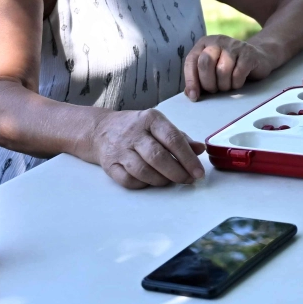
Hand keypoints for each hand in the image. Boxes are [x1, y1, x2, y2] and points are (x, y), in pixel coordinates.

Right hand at [89, 107, 204, 187]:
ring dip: (161, 180)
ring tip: (170, 181)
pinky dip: (143, 184)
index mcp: (151, 119)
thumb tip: (200, 149)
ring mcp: (120, 149)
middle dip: (177, 172)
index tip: (198, 172)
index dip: (188, 158)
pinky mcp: (109, 165)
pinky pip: (128, 180)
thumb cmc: (137, 129)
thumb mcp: (160, 125)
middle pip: (158, 156)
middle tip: (188, 180)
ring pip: (142, 170)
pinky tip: (151, 182)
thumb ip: (181, 138)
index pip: (173, 139)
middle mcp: (134, 133)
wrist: (101, 130)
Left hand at [184, 35, 273, 99]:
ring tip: (227, 86)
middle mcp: (218, 41)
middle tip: (214, 90)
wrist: (258, 57)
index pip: (191, 61)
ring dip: (224, 85)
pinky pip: (238, 73)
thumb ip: (198, 81)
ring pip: (222, 70)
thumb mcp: (211, 71)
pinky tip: (238, 83)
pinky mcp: (249, 53)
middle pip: (206, 63)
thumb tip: (190, 94)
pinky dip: (236, 83)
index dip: (191, 80)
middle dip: (208, 83)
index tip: (194, 96)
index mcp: (204, 44)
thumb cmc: (230, 67)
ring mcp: (235, 45)